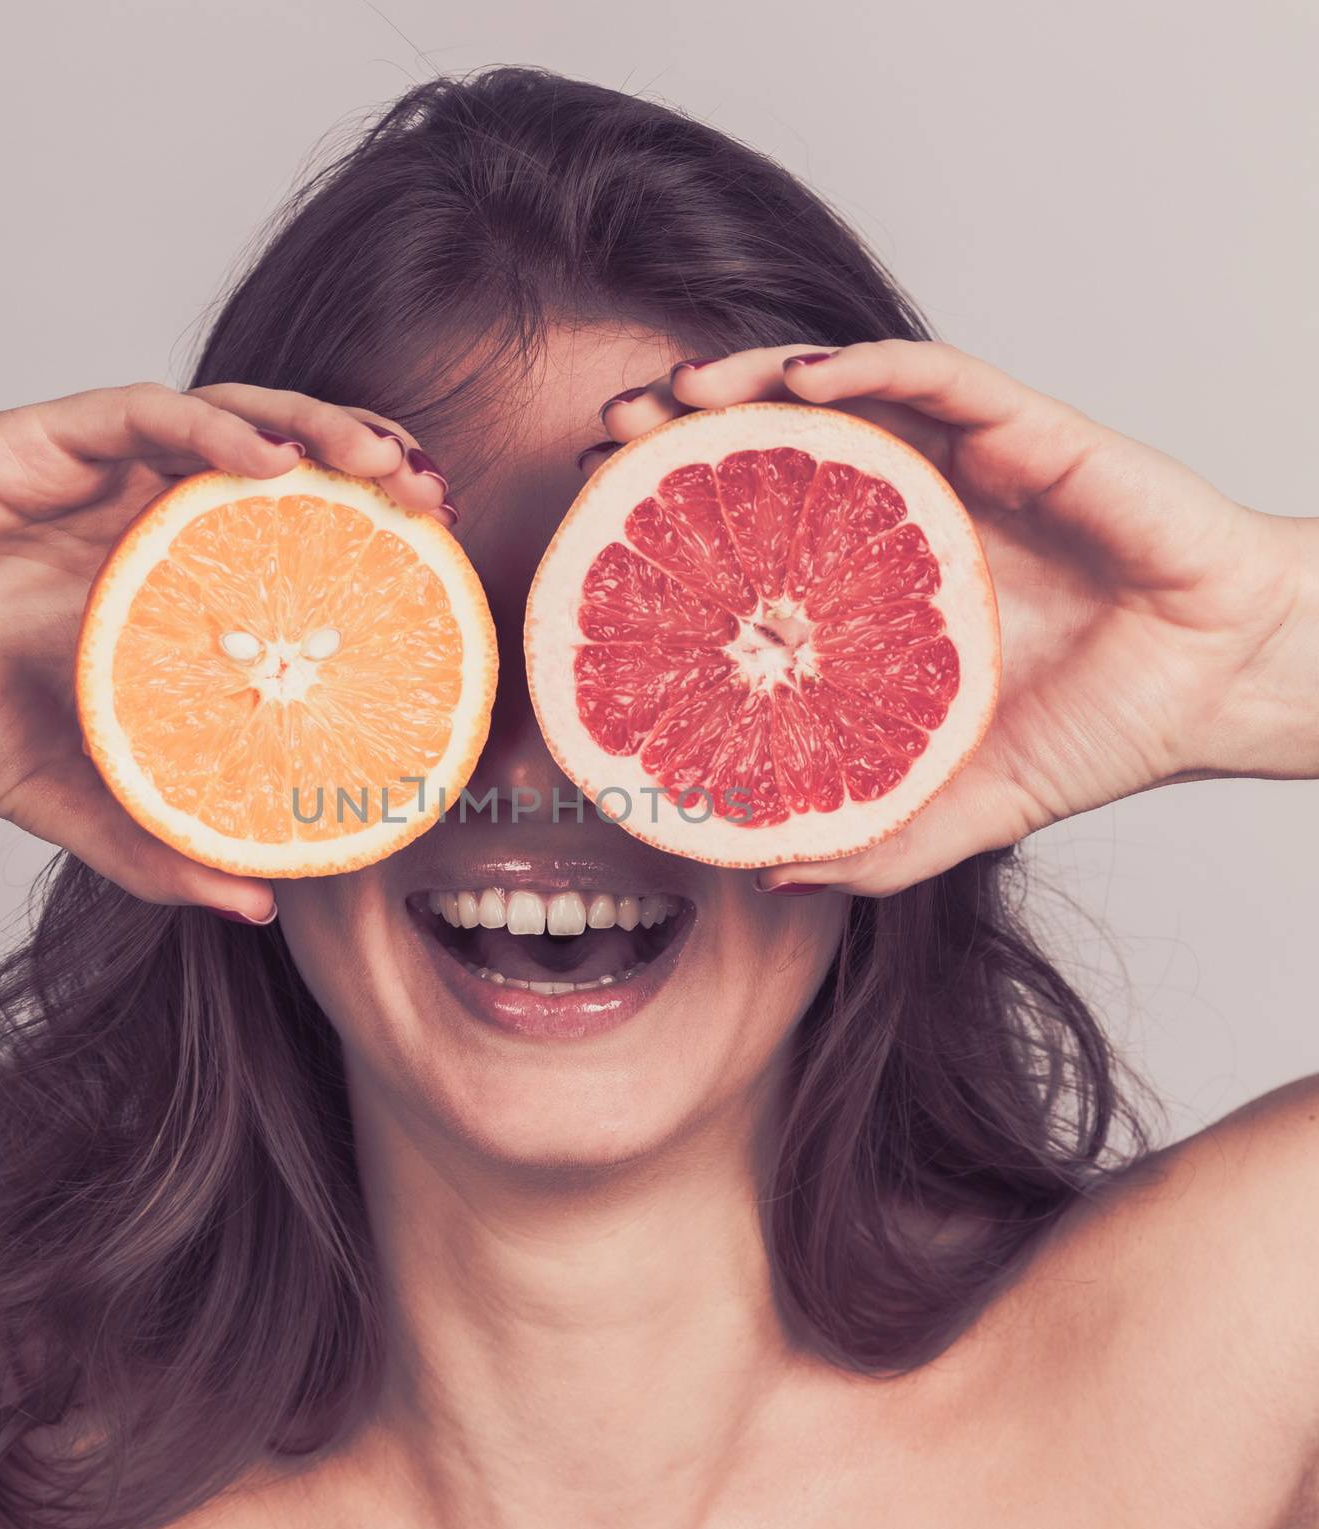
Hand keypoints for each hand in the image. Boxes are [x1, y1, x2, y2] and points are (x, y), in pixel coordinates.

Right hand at [0, 382, 455, 919]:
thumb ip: (153, 840)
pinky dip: (215, 428)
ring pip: (234, 419)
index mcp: (166, 582)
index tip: (440, 575)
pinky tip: (271, 459)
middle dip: (369, 469)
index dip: (368, 548)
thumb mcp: (66, 795)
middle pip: (285, 467)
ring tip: (386, 464)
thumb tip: (253, 906)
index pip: (290, 543)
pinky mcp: (43, 440)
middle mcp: (147, 515)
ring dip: (319, 430)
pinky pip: (144, 414)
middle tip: (436, 501)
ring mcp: (101, 473)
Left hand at [585, 339, 1305, 895]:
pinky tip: (804, 380)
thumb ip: (876, 835)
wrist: (1221, 685)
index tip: (597, 523)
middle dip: (683, 428)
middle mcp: (907, 506)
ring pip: (839, 391)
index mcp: (880, 582)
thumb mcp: (964, 804)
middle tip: (609, 436)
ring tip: (675, 393)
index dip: (675, 517)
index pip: (758, 529)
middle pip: (774, 443)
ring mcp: (963, 461)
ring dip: (749, 379)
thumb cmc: (1100, 728)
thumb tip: (771, 871)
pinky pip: (939, 378)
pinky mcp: (1029, 431)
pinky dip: (869, 367)